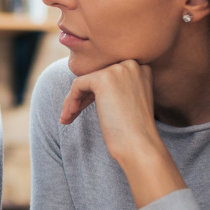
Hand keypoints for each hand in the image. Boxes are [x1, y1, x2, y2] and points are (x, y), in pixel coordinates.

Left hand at [60, 59, 184, 207]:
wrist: (140, 145)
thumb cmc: (134, 131)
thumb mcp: (128, 101)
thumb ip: (115, 88)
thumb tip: (86, 83)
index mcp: (141, 68)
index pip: (108, 75)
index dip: (93, 93)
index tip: (84, 109)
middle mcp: (132, 64)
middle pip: (95, 76)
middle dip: (81, 96)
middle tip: (71, 115)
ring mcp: (118, 69)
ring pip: (85, 81)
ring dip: (73, 100)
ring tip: (67, 118)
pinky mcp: (104, 78)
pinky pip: (78, 85)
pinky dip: (71, 100)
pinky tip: (70, 115)